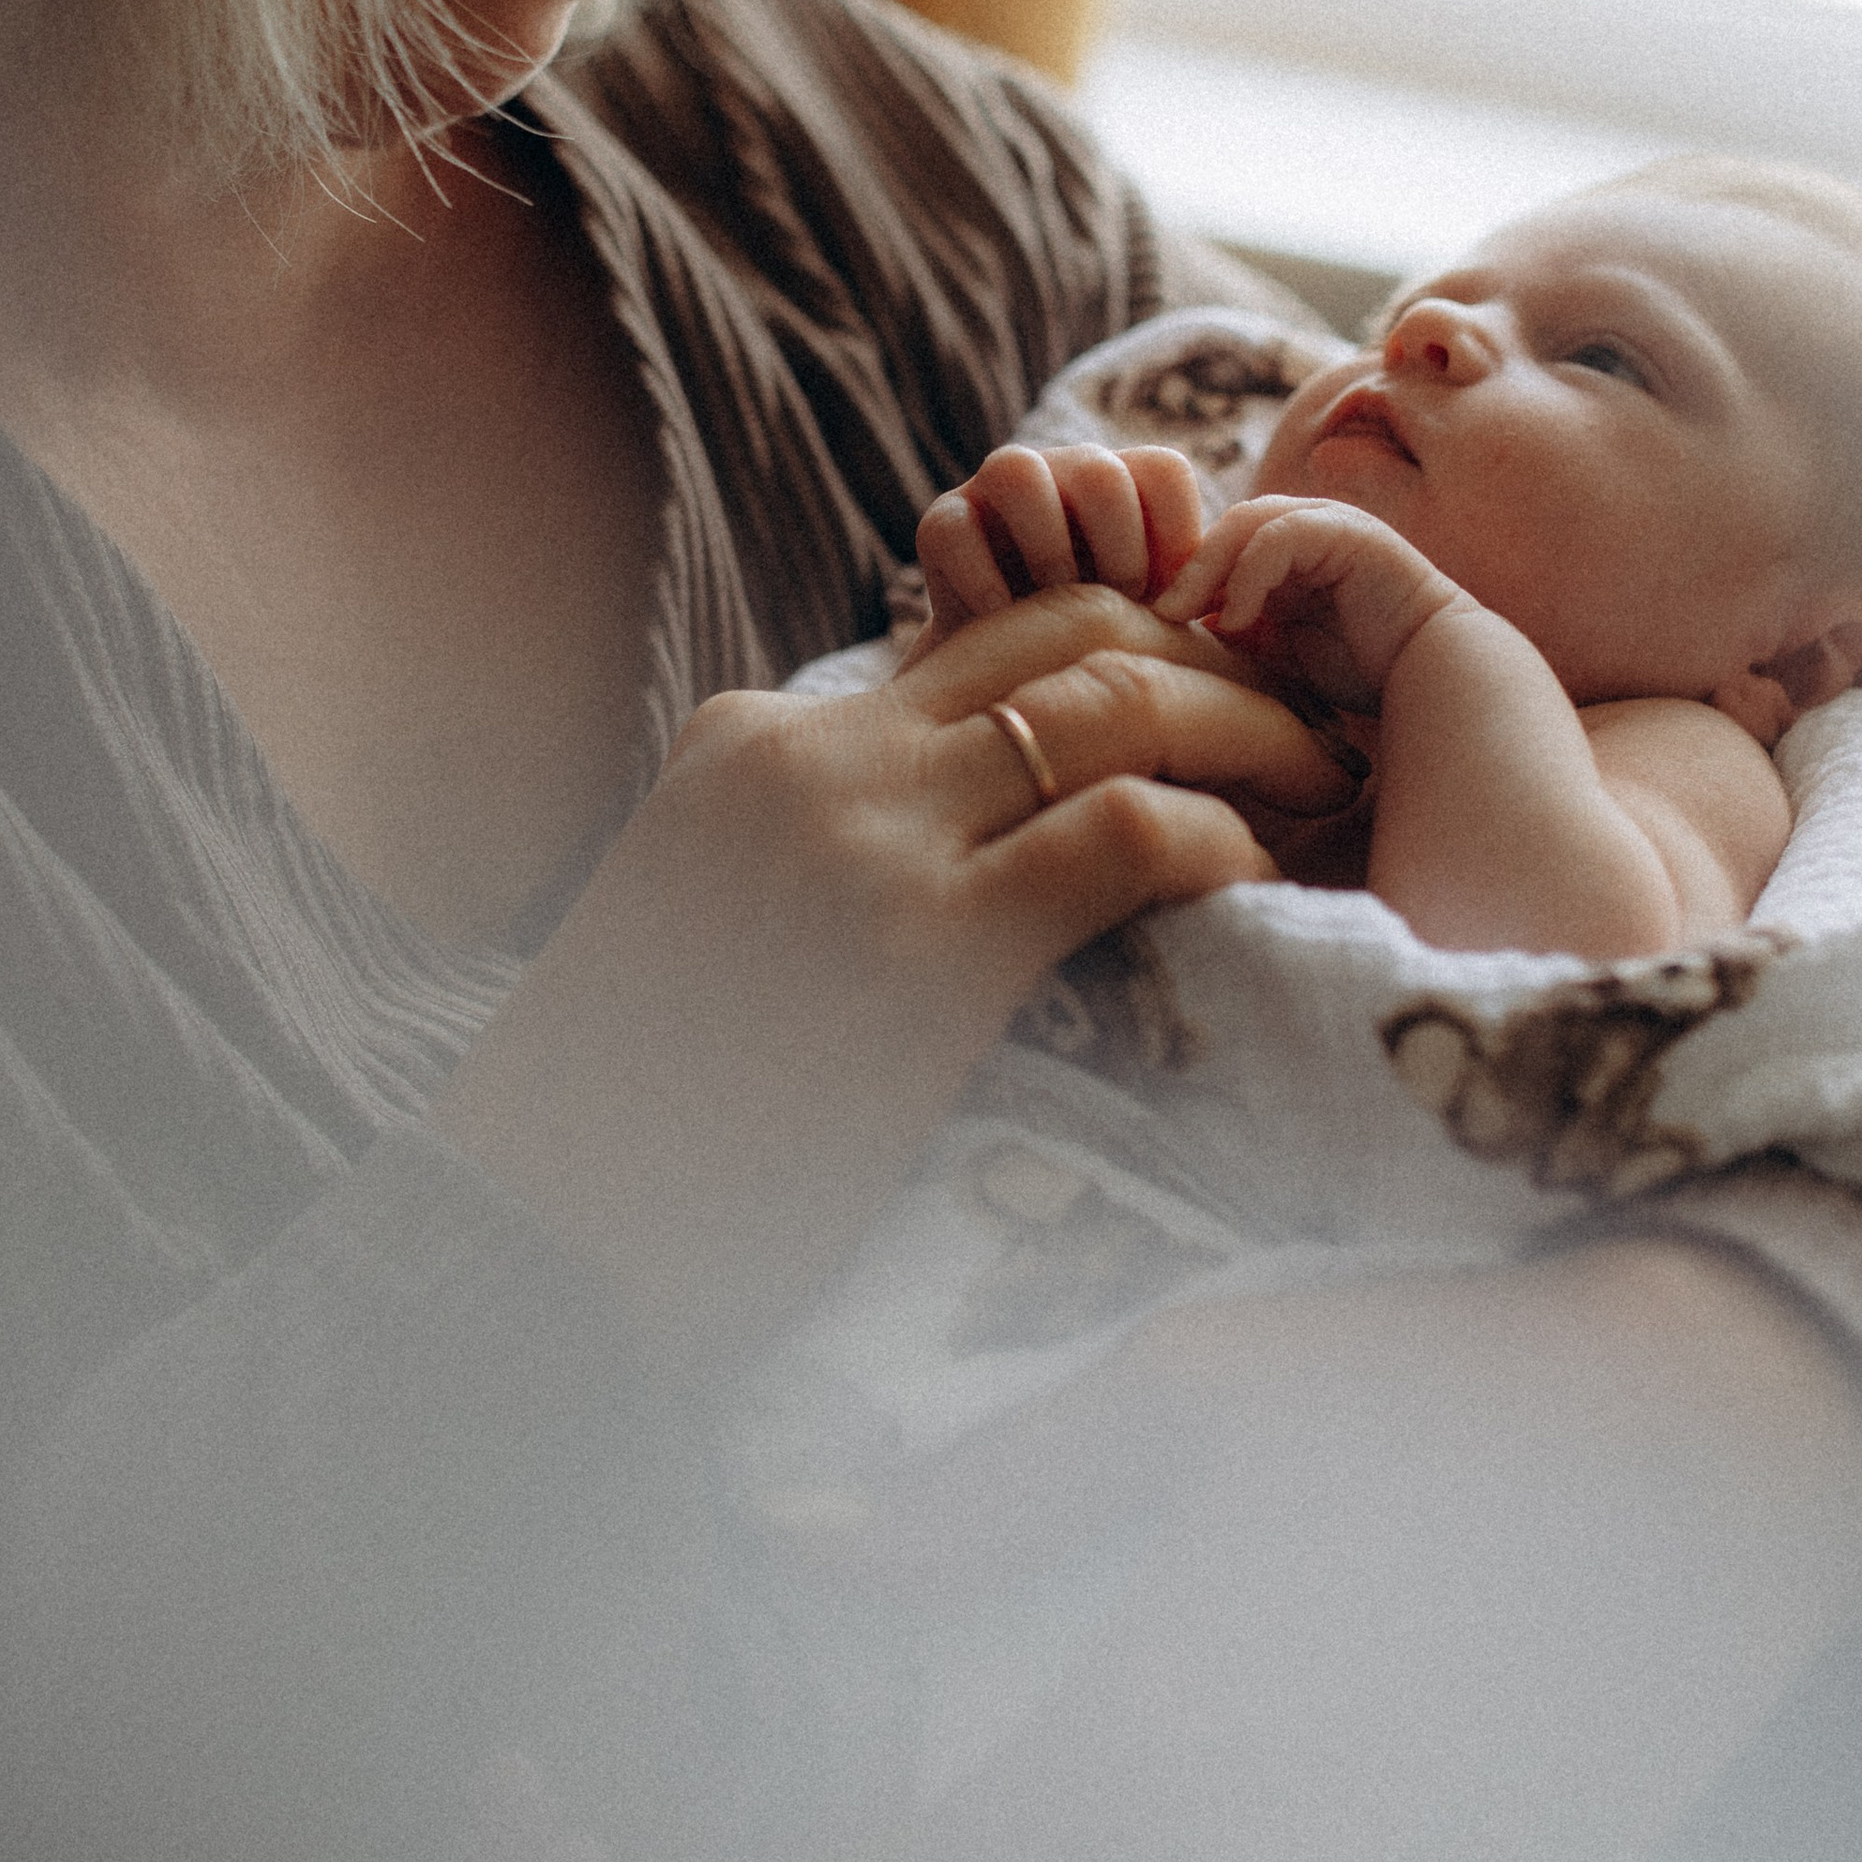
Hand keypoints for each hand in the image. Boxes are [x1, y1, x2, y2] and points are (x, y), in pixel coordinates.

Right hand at [434, 586, 1353, 1359]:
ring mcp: (866, 834)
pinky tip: (1259, 877)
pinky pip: (1125, 830)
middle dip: (1217, 662)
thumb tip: (958, 859)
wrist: (532, 1233)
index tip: (1218, 706)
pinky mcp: (923, 945)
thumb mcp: (708, 923)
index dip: (1132, 649)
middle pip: (1073, 629)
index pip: (989, 633)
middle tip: (1309, 733)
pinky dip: (1219, 836)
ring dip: (1252, 737)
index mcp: (758, 734)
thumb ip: (818, 854)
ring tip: (1329, 794)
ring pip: (1120, 702)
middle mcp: (814, 750)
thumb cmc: (627, 1121)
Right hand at [913, 443, 1207, 651]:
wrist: (1010, 679)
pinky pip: (952, 527)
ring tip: (1057, 605)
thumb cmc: (1105, 646)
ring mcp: (996, 491)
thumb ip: (1198, 598)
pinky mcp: (942, 522)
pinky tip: (1005, 624)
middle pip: (1099, 469)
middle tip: (1118, 603)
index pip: (1163, 471)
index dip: (1174, 537)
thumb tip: (1238, 600)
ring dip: (1046, 545)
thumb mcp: (1160, 620)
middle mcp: (1063, 472)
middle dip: (1116, 546)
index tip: (1169, 599)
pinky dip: (982, 579)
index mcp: (1127, 484)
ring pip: (1017, 471)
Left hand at [1156, 495, 1467, 714]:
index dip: (1181, 578)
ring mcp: (1329, 523)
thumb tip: (1177, 631)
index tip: (1148, 625)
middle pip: (1222, 527)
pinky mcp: (1349, 532)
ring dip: (1207, 568)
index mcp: (1287, 552)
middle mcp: (1306, 528)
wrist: (1435, 679)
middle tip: (1156, 615)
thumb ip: (1239, 633)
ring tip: (1183, 615)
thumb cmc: (1364, 673)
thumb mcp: (1280, 653)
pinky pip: (1281, 536)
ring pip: (1245, 522)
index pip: (1217, 545)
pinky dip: (1249, 575)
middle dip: (1184, 570)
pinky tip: (1235, 621)